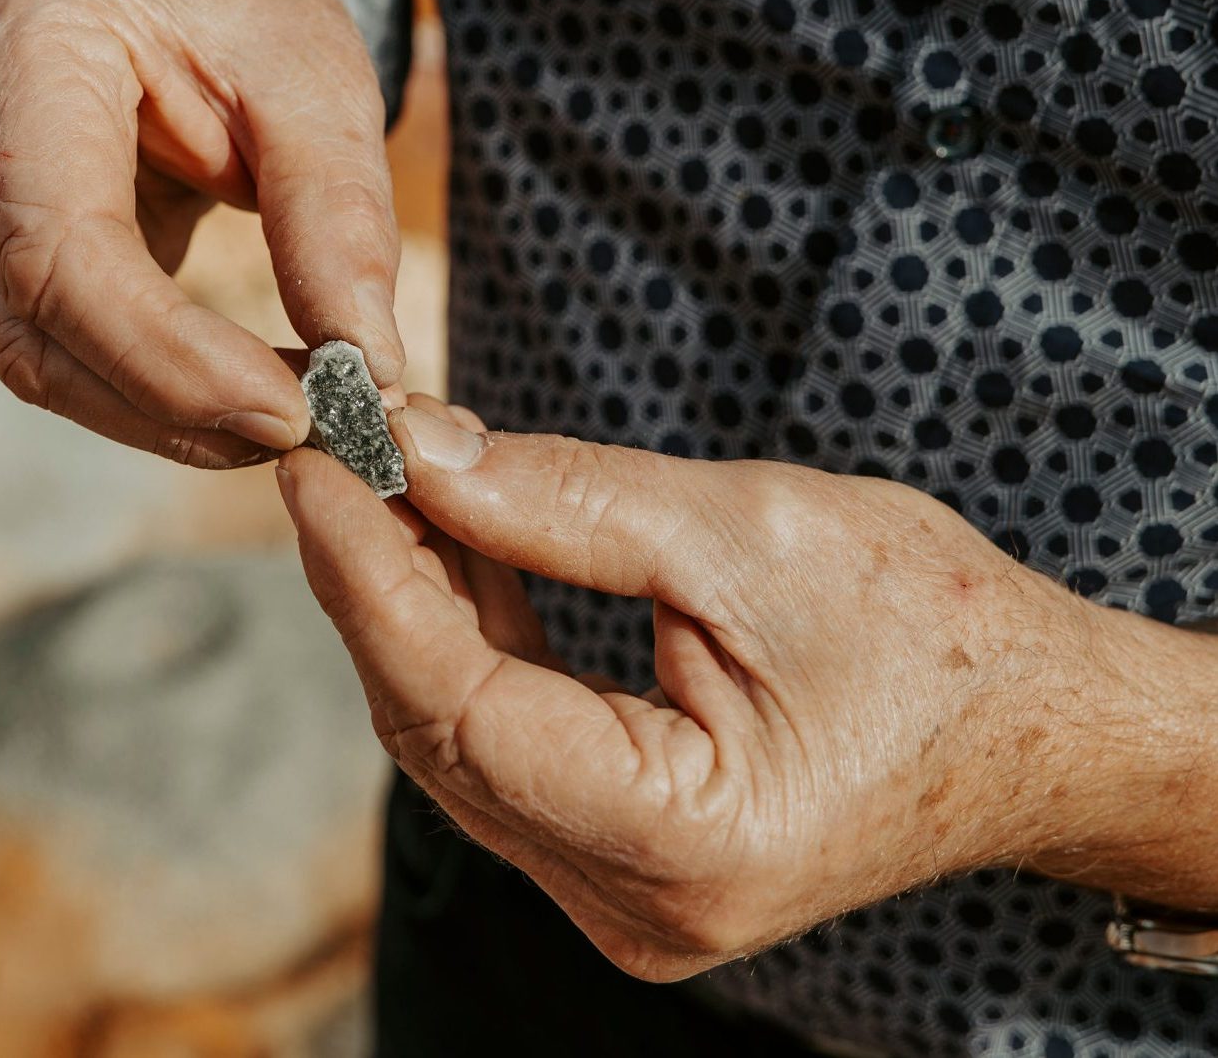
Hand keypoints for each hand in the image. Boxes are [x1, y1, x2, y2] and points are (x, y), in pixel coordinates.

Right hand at [0, 0, 403, 467]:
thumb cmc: (247, 6)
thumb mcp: (319, 82)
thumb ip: (337, 217)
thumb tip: (365, 372)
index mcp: (22, 50)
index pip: (59, 249)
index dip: (168, 357)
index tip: (294, 414)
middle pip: (31, 323)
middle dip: (171, 403)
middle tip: (313, 431)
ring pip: (31, 354)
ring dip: (159, 412)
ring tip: (289, 418)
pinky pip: (48, 343)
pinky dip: (144, 387)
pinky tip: (240, 391)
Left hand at [277, 400, 1124, 978]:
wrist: (1036, 718)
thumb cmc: (933, 626)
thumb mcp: (749, 530)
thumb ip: (567, 498)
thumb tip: (418, 448)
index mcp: (682, 845)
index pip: (460, 707)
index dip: (369, 576)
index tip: (316, 461)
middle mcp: (636, 904)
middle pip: (441, 729)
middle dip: (376, 580)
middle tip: (335, 449)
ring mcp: (626, 894)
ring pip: (460, 738)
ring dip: (414, 602)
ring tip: (381, 477)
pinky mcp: (625, 854)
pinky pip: (507, 742)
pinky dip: (470, 637)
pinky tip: (450, 543)